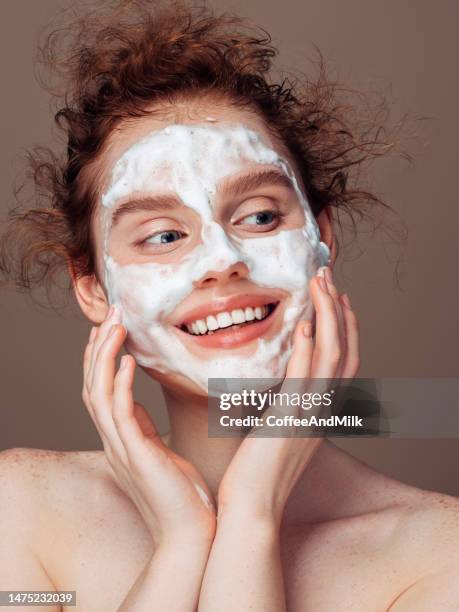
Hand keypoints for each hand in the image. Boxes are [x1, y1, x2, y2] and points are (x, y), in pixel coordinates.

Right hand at [82, 305, 215, 547]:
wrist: (191, 535)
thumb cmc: (182, 494)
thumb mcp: (157, 452)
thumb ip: (143, 428)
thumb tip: (137, 404)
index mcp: (120, 438)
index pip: (101, 388)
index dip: (101, 356)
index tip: (110, 327)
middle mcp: (114, 441)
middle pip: (93, 384)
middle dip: (99, 346)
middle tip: (110, 312)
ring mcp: (121, 449)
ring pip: (100, 393)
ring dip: (105, 357)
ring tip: (113, 325)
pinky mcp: (136, 457)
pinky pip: (121, 415)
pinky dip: (121, 386)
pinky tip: (128, 362)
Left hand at [217, 266, 359, 525]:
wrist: (252, 507)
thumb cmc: (255, 472)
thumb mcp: (276, 432)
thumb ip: (280, 405)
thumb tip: (269, 383)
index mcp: (319, 411)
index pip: (342, 361)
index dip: (343, 327)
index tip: (337, 299)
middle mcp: (321, 410)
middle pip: (343, 350)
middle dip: (337, 310)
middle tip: (329, 277)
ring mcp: (309, 415)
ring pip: (330, 357)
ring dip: (327, 318)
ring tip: (321, 284)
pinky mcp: (289, 421)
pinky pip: (305, 380)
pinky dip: (308, 351)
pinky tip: (305, 326)